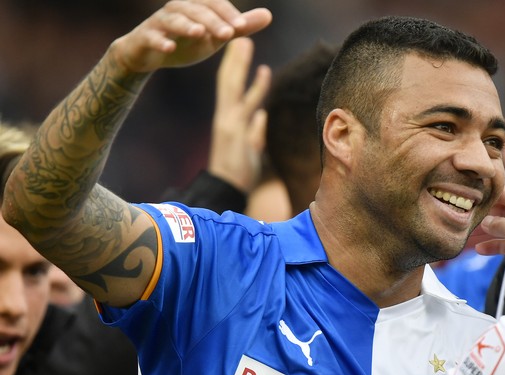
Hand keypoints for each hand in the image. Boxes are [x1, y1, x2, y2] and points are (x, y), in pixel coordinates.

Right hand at [110, 0, 271, 73]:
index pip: (214, 4)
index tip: (242, 27)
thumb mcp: (216, 36)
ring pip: (174, 20)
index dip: (228, 14)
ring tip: (200, 33)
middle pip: (197, 10)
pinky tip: (169, 47)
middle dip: (213, 21)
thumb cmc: (186, 41)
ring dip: (187, 26)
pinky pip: (152, 36)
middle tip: (228, 33)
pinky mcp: (145, 36)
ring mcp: (160, 21)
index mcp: (196, 6)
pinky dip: (161, 41)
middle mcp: (178, 8)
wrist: (148, 53)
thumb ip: (240, 27)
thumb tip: (269, 15)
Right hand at [208, 37, 270, 192]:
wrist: (226, 191)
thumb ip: (255, 130)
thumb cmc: (238, 171)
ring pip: (240, 95)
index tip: (239, 45)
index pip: (229, 86)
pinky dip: (256, 105)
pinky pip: (251, 120)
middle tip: (240, 38)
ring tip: (254, 56)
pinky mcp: (240, 140)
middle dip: (236, 61)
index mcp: (227, 119)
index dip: (235, 65)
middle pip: (230, 84)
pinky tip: (263, 91)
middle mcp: (227, 119)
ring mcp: (233, 128)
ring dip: (248, 76)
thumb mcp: (248, 146)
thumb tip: (262, 115)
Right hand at [471, 184, 504, 291]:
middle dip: (484, 217)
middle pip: (503, 211)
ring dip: (487, 233)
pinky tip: (481, 249)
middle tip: (465, 219)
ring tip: (468, 236)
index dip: (488, 196)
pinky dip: (496, 245)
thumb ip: (498, 224)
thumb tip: (485, 221)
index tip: (471, 198)